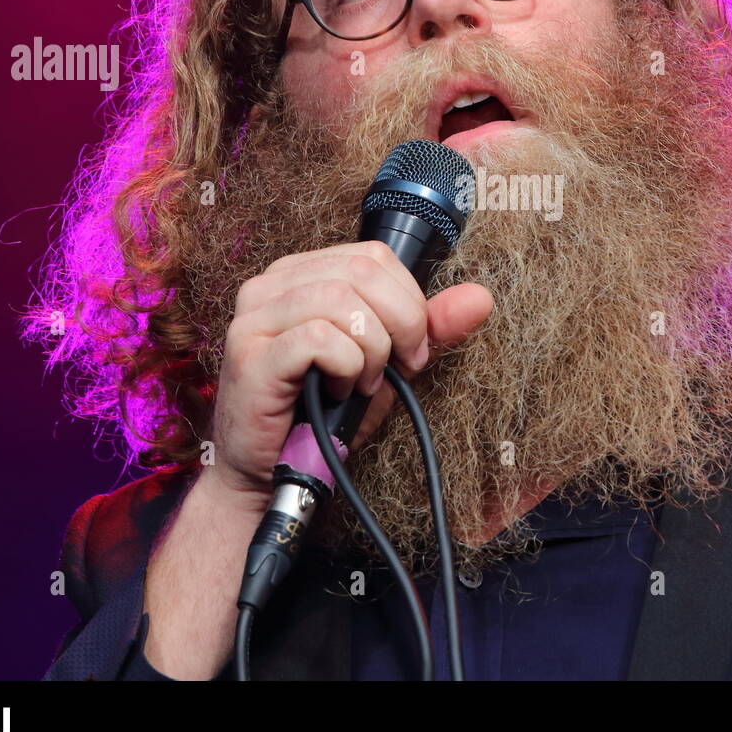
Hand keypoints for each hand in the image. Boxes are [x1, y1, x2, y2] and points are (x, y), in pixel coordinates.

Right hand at [204, 240, 492, 506]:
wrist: (274, 475)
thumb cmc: (323, 415)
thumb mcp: (386, 363)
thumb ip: (428, 328)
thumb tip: (480, 297)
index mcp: (300, 274)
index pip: (373, 256)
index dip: (407, 300)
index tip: (413, 347)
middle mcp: (270, 285)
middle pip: (361, 271)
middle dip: (400, 322)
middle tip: (399, 366)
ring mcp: (254, 317)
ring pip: (340, 300)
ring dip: (371, 349)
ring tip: (363, 383)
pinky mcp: (250, 354)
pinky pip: (319, 338)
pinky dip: (346, 367)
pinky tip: (338, 391)